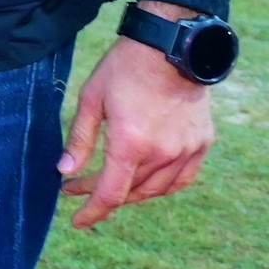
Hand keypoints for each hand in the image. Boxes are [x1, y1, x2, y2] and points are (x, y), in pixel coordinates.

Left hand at [62, 7, 216, 230]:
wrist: (171, 46)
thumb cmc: (125, 69)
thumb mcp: (91, 100)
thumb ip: (80, 140)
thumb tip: (66, 171)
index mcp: (131, 144)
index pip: (110, 194)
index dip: (92, 211)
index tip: (78, 221)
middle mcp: (161, 154)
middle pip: (130, 192)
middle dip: (101, 194)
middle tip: (79, 186)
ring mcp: (186, 150)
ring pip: (156, 190)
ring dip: (131, 192)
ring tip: (110, 183)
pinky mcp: (202, 143)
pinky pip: (182, 179)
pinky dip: (162, 186)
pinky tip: (147, 182)